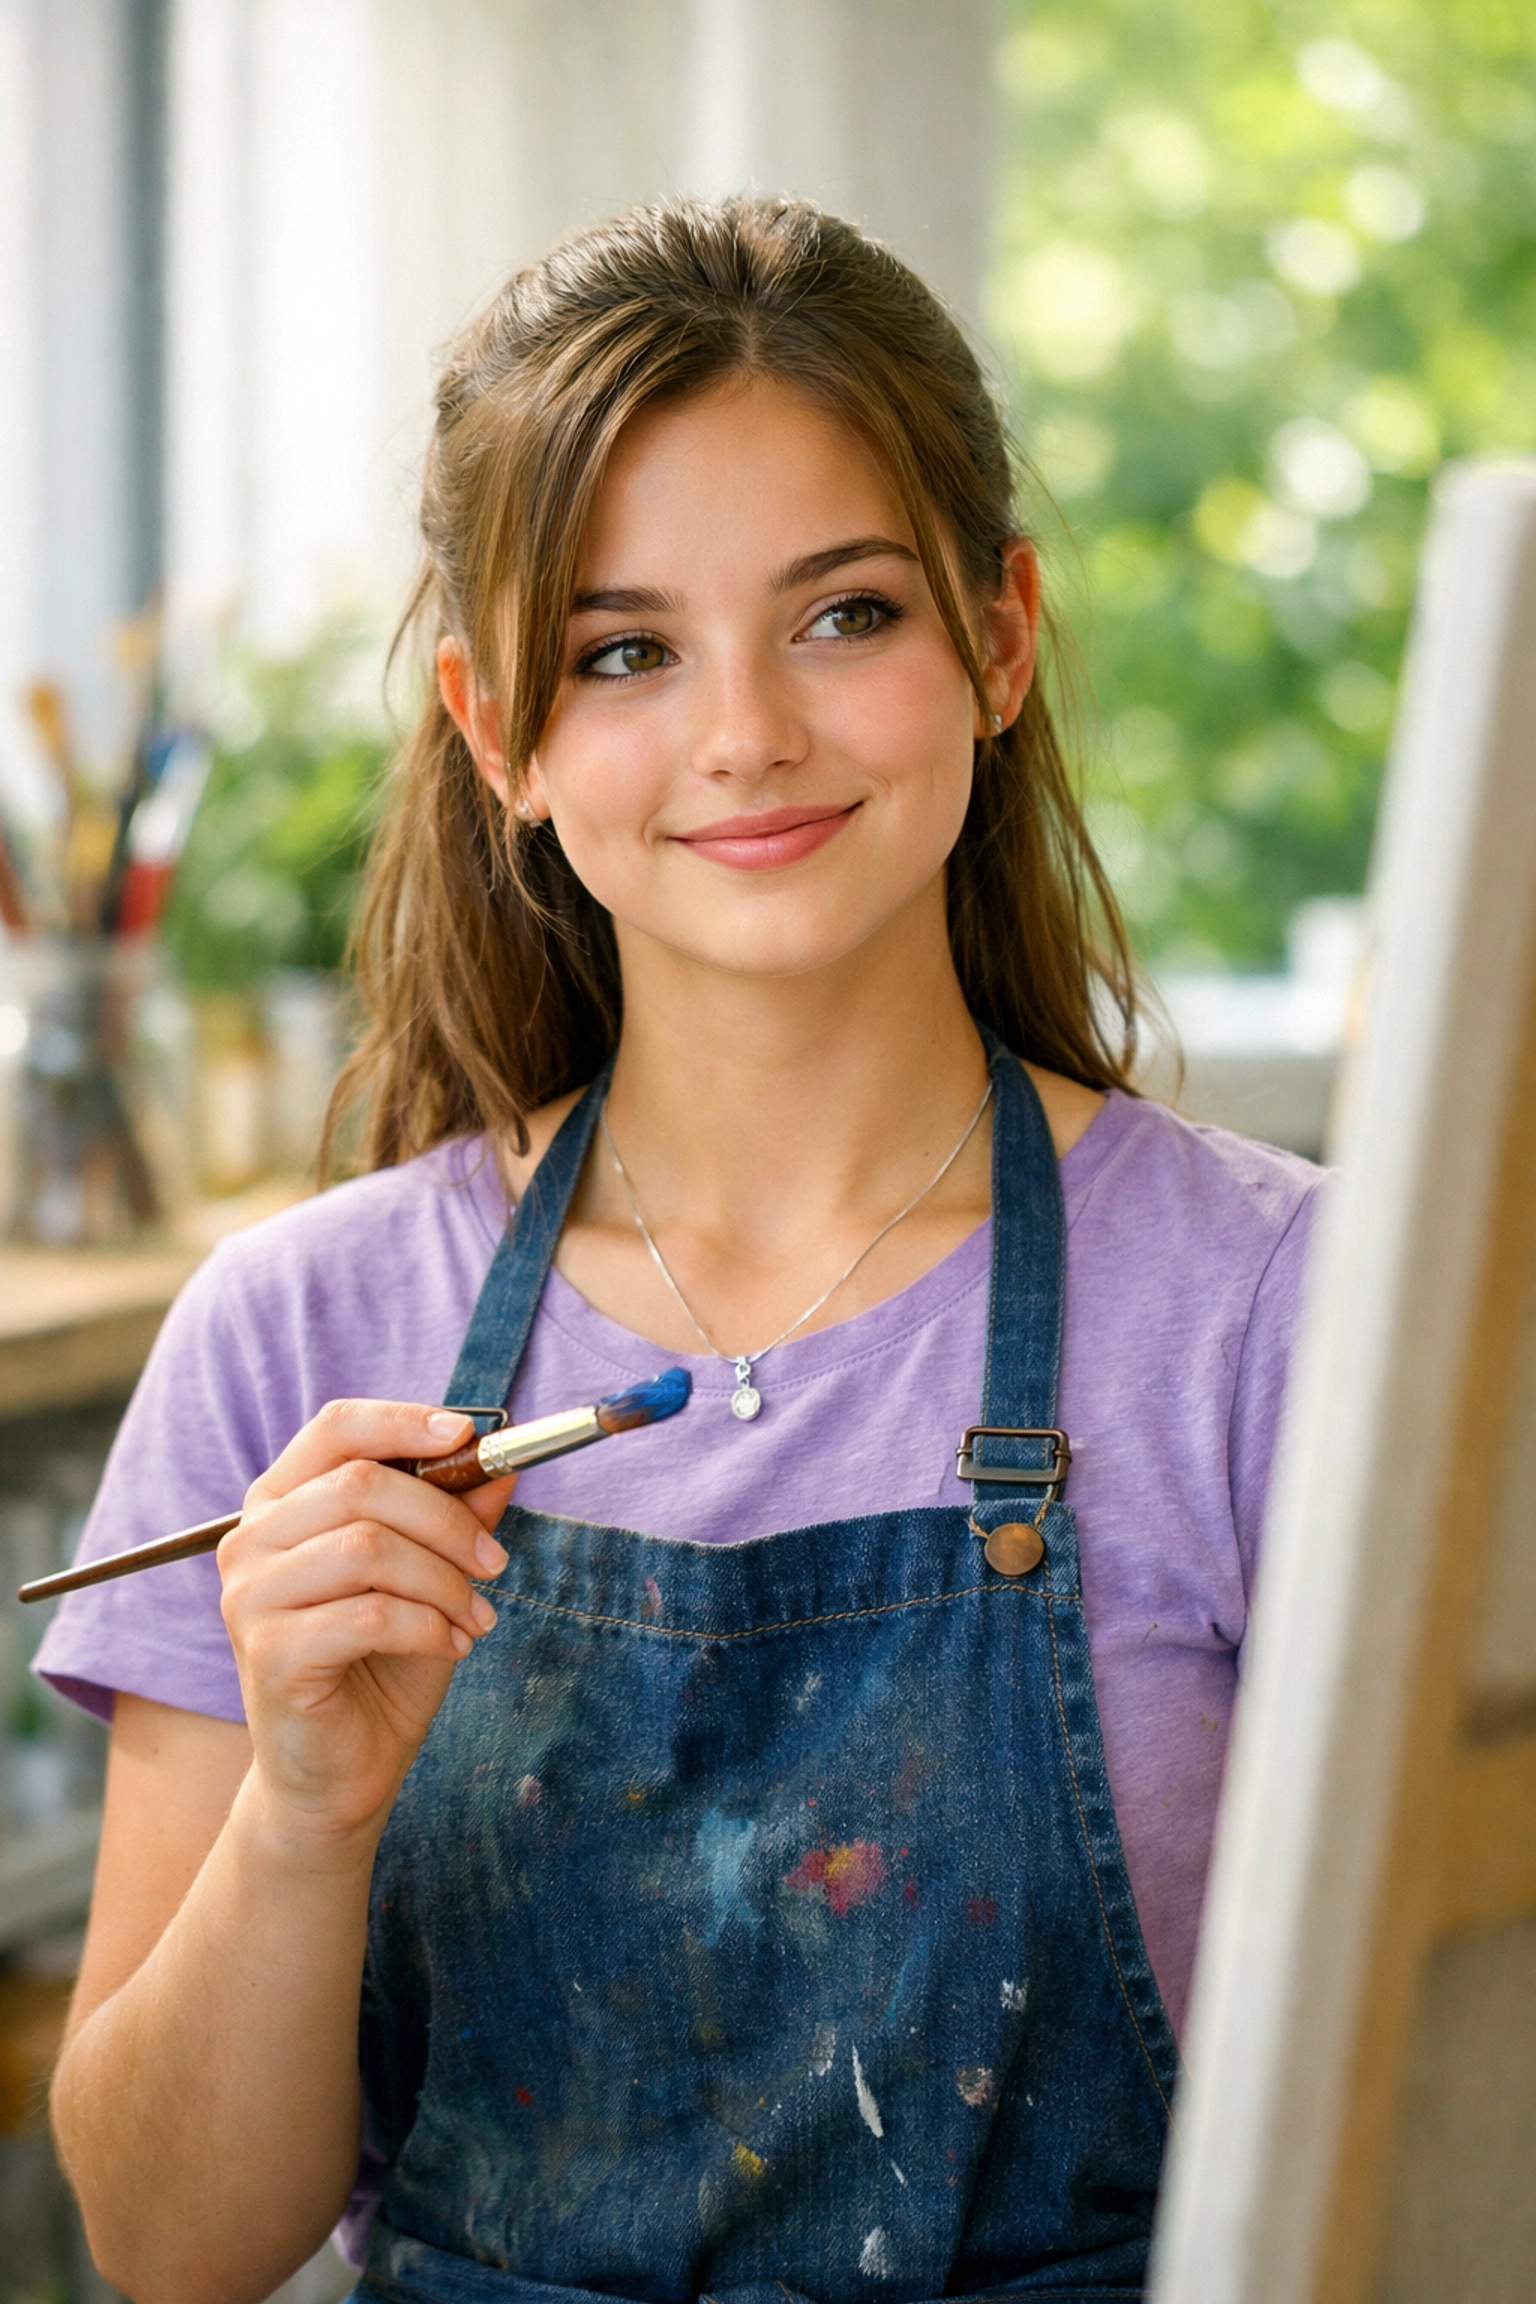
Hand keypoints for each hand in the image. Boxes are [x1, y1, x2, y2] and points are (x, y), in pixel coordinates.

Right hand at [217, 1402, 515, 1853]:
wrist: (340, 1774)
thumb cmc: (382, 1666)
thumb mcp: (432, 1578)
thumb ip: (458, 1516)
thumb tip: (504, 1462)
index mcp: (283, 1503)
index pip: (336, 1428)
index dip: (404, 1421)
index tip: (469, 1435)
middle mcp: (252, 1539)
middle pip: (362, 1485)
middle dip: (447, 1519)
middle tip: (496, 1562)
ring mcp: (251, 1596)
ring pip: (368, 1548)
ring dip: (444, 1581)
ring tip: (476, 1616)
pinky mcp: (268, 1652)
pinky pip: (369, 1615)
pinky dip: (428, 1626)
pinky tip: (453, 1647)